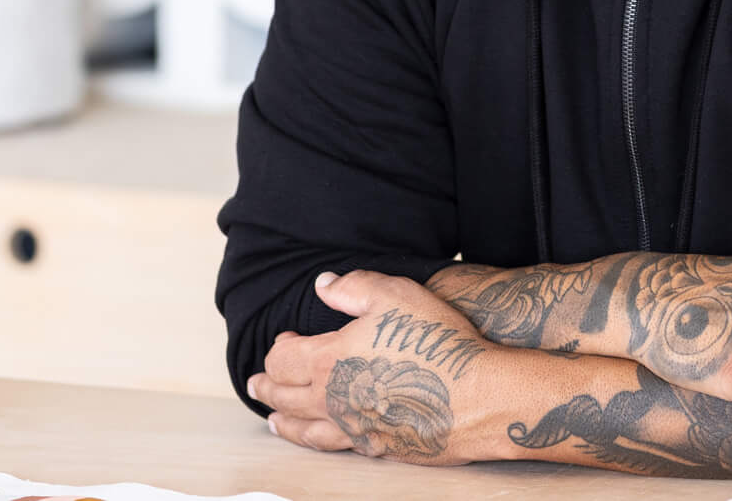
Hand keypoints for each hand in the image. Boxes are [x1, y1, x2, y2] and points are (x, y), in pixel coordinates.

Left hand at [248, 269, 492, 465]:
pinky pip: (333, 447)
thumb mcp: (395, 295)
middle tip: (255, 384)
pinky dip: (315, 442)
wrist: (476, 397)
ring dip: (283, 422)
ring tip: (273, 421)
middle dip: (266, 386)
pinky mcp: (376, 446)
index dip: (277, 346)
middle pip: (284, 395)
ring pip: (303, 428)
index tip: (284, 337)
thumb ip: (353, 286)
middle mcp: (332, 399)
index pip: (282, 358)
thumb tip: (323, 285)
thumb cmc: (436, 342)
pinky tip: (320, 438)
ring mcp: (353, 428)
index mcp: (328, 359)